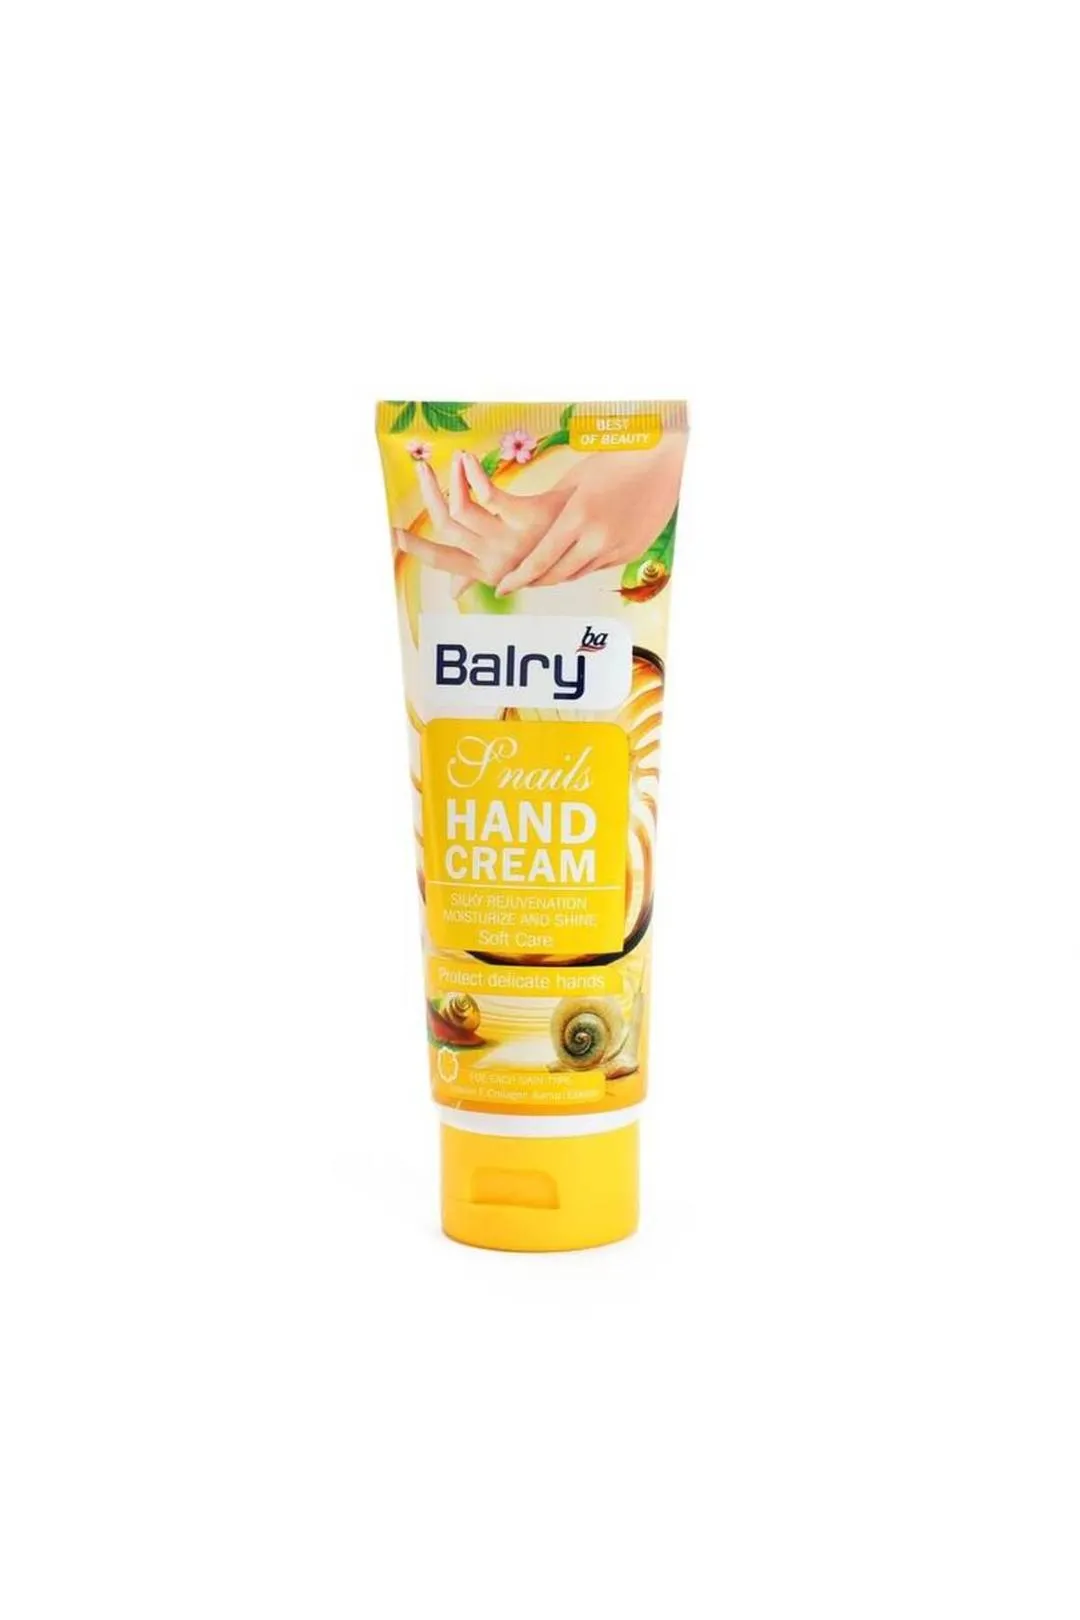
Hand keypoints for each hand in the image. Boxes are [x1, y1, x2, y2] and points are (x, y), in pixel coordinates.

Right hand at [393, 452, 572, 596]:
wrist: (594, 537)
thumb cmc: (553, 547)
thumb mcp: (514, 565)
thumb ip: (477, 575)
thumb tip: (453, 592)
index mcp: (487, 570)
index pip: (442, 561)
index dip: (417, 548)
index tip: (394, 533)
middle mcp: (494, 559)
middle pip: (446, 526)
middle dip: (428, 496)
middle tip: (422, 469)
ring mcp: (509, 541)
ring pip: (461, 510)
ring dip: (452, 478)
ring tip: (454, 457)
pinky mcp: (526, 519)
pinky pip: (488, 495)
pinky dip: (472, 474)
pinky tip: (467, 458)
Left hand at [492, 436, 687, 594]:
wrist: (662, 462)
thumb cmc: (614, 461)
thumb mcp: (575, 480)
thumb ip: (553, 510)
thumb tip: (530, 534)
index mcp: (578, 517)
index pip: (540, 560)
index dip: (518, 578)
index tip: (502, 587)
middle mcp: (598, 539)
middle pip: (556, 575)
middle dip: (534, 582)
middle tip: (517, 583)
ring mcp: (617, 549)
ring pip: (578, 574)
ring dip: (558, 575)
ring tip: (542, 574)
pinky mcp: (631, 552)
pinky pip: (599, 567)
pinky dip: (582, 566)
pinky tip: (574, 559)